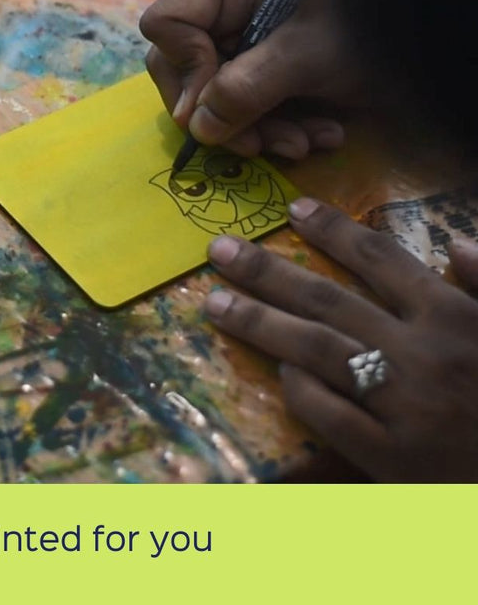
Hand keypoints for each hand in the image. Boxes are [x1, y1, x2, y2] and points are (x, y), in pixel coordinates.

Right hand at [139, 0, 363, 158]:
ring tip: (302, 144)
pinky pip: (240, 101)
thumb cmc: (368, 25)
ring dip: (254, 129)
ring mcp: (238, 32)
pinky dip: (273, 125)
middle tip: (256, 146)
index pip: (167, 23)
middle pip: (180, 64)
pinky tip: (315, 134)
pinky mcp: (256, 61)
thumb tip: (196, 127)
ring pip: (209, 92)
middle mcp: (224, 1)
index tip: (217, 106)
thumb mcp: (308, 57)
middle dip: (221, 112)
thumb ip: (247, 89)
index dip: (185, 68)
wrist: (423, 38)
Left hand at [205, 197, 477, 480]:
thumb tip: (460, 245)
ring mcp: (406, 407)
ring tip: (215, 301)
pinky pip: (332, 415)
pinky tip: (278, 370)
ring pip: (317, 351)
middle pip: (329, 301)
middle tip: (218, 249)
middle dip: (268, 271)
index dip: (334, 230)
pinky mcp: (395, 460)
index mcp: (457, 318)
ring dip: (261, 322)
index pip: (383, 260)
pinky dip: (302, 389)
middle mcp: (424, 354)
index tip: (291, 208)